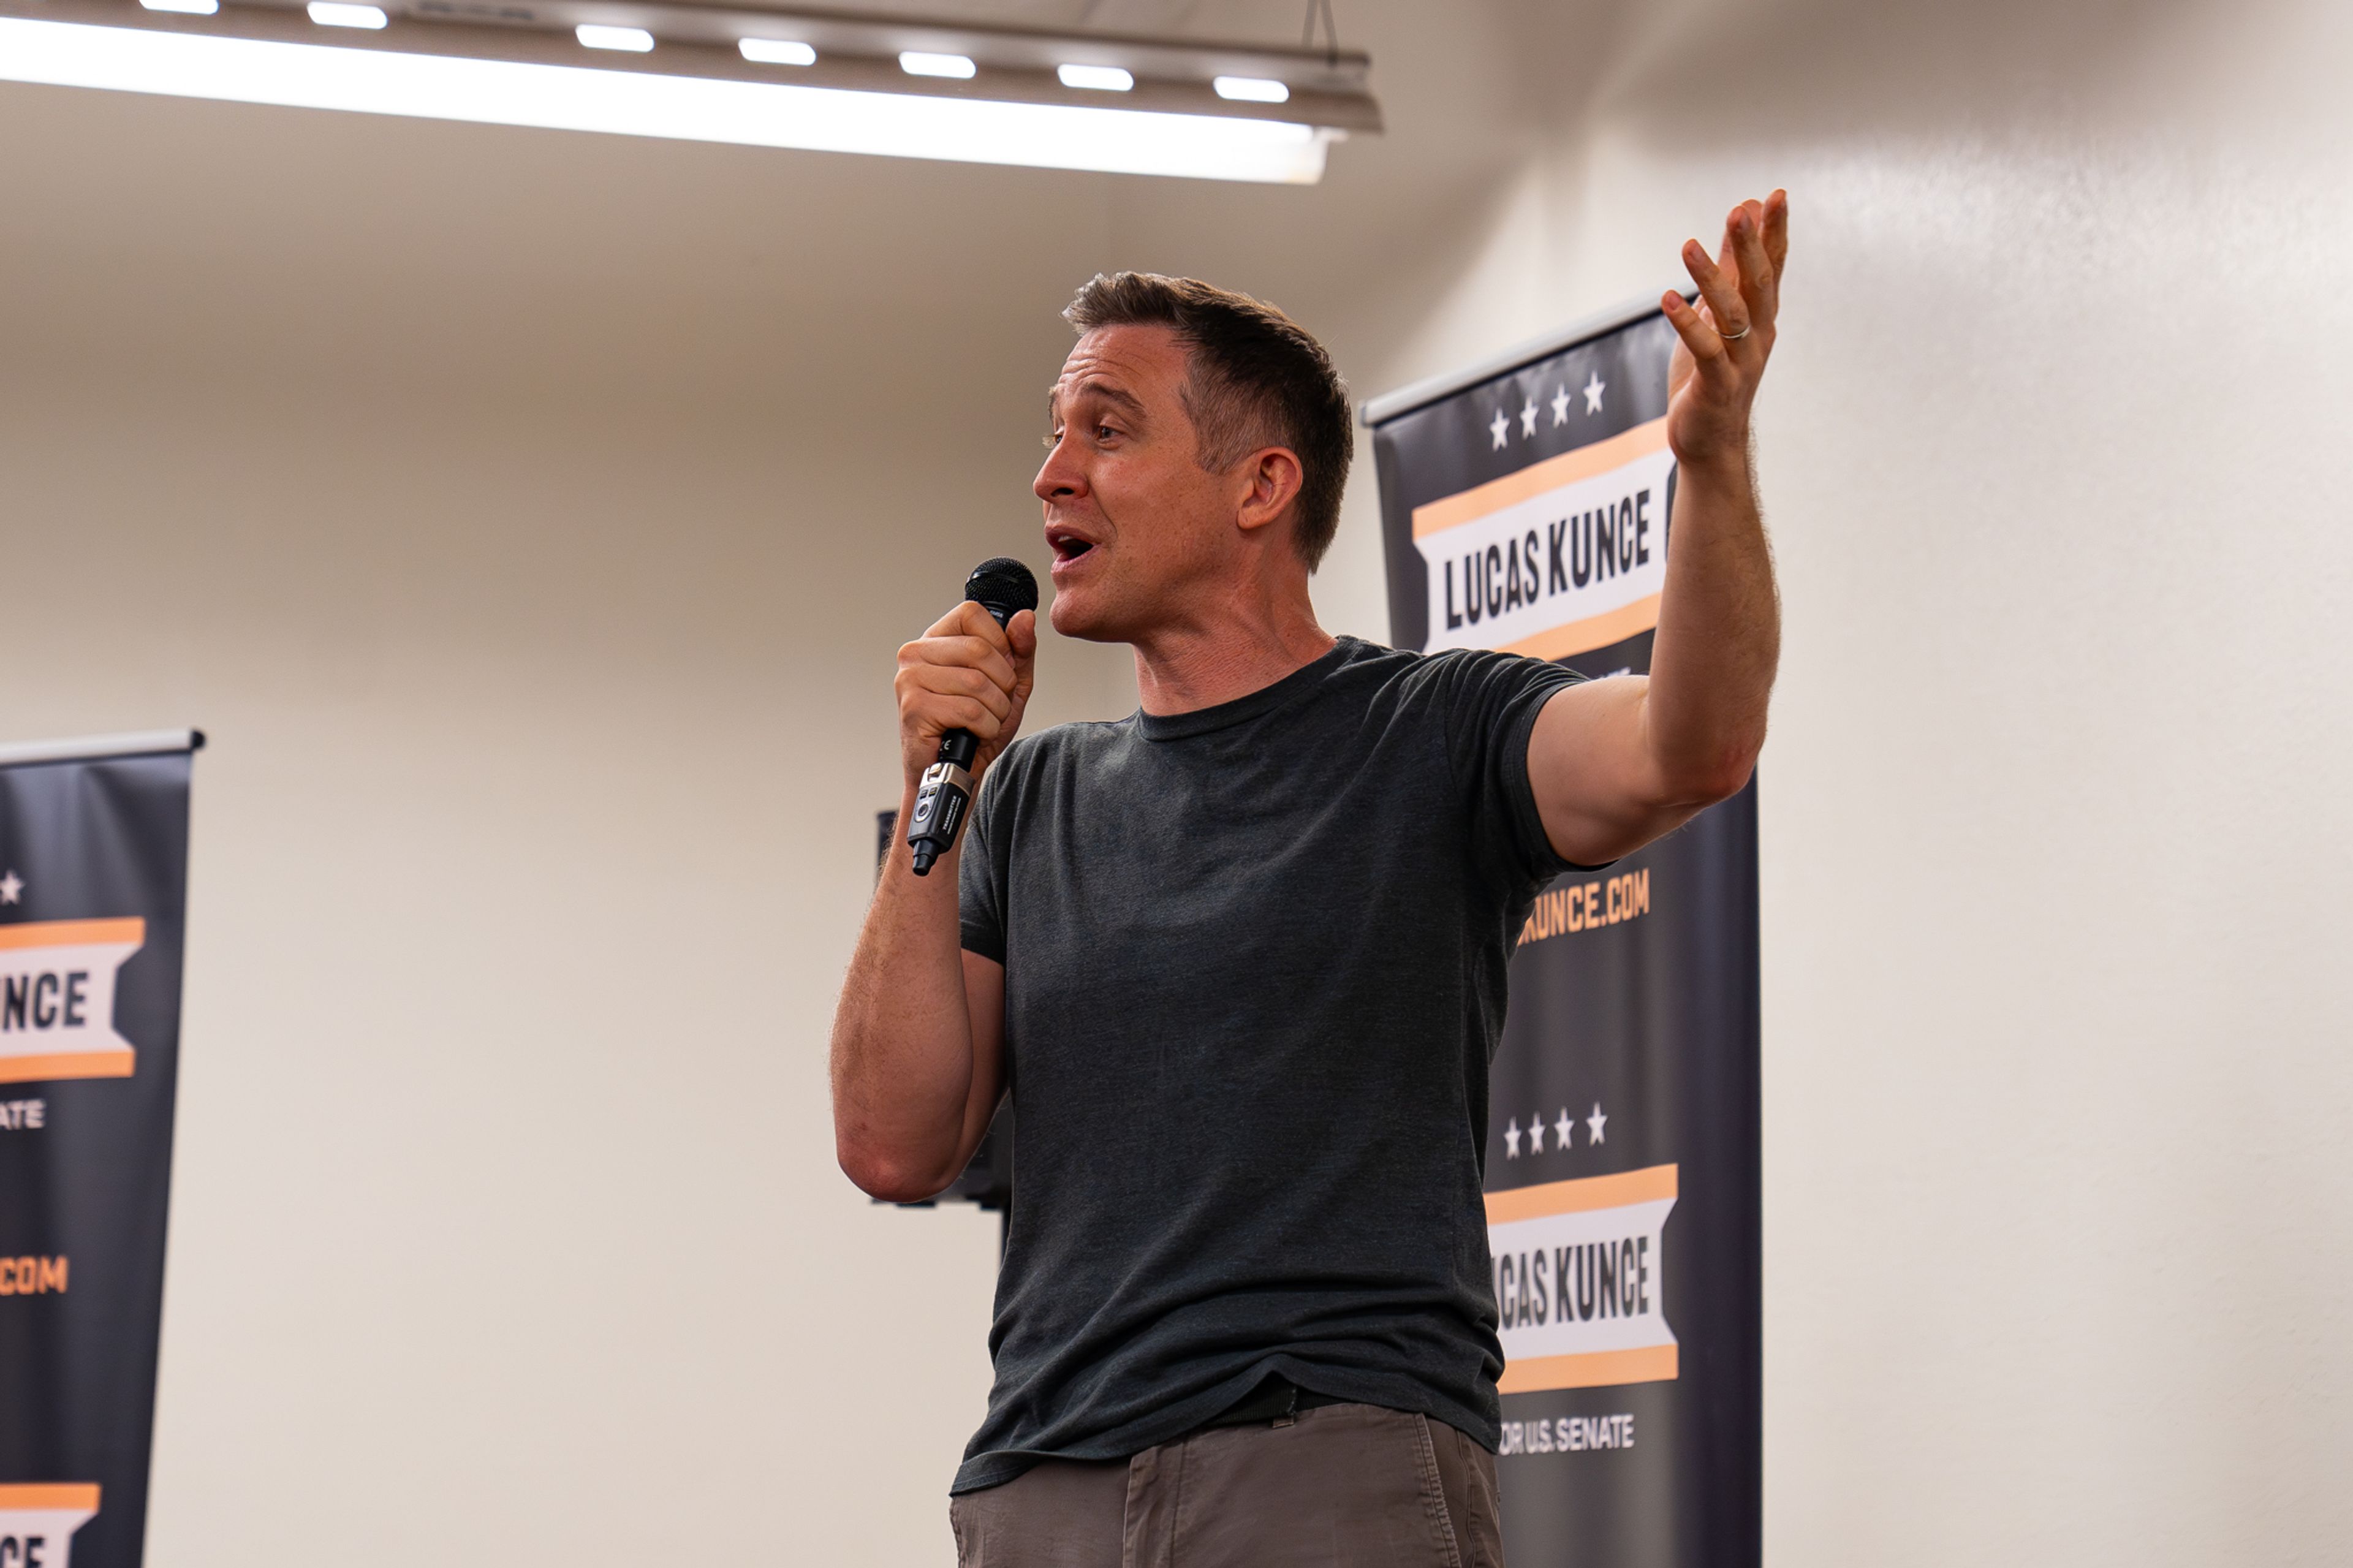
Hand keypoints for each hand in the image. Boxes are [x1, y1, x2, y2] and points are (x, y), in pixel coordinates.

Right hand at [895, 600, 1036, 786]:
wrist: (953, 770)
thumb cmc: (974, 727)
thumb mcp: (1008, 684)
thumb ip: (1020, 650)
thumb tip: (1024, 618)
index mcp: (936, 639)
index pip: (972, 613)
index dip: (999, 643)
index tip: (998, 670)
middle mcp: (915, 653)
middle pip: (980, 649)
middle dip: (1002, 684)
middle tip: (994, 704)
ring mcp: (910, 679)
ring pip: (977, 682)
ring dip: (995, 710)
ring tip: (984, 721)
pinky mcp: (914, 708)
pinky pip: (969, 710)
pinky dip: (985, 727)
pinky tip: (974, 733)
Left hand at [1663, 190, 1788, 473]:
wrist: (1710, 441)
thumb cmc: (1713, 375)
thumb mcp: (1719, 316)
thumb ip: (1730, 269)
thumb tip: (1741, 219)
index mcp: (1761, 318)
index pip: (1772, 268)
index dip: (1775, 233)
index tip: (1776, 195)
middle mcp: (1758, 336)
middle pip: (1758, 284)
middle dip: (1751, 246)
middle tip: (1740, 210)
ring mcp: (1740, 362)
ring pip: (1731, 314)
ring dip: (1711, 278)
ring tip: (1687, 246)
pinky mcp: (1717, 386)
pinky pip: (1706, 350)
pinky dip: (1687, 324)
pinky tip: (1668, 299)